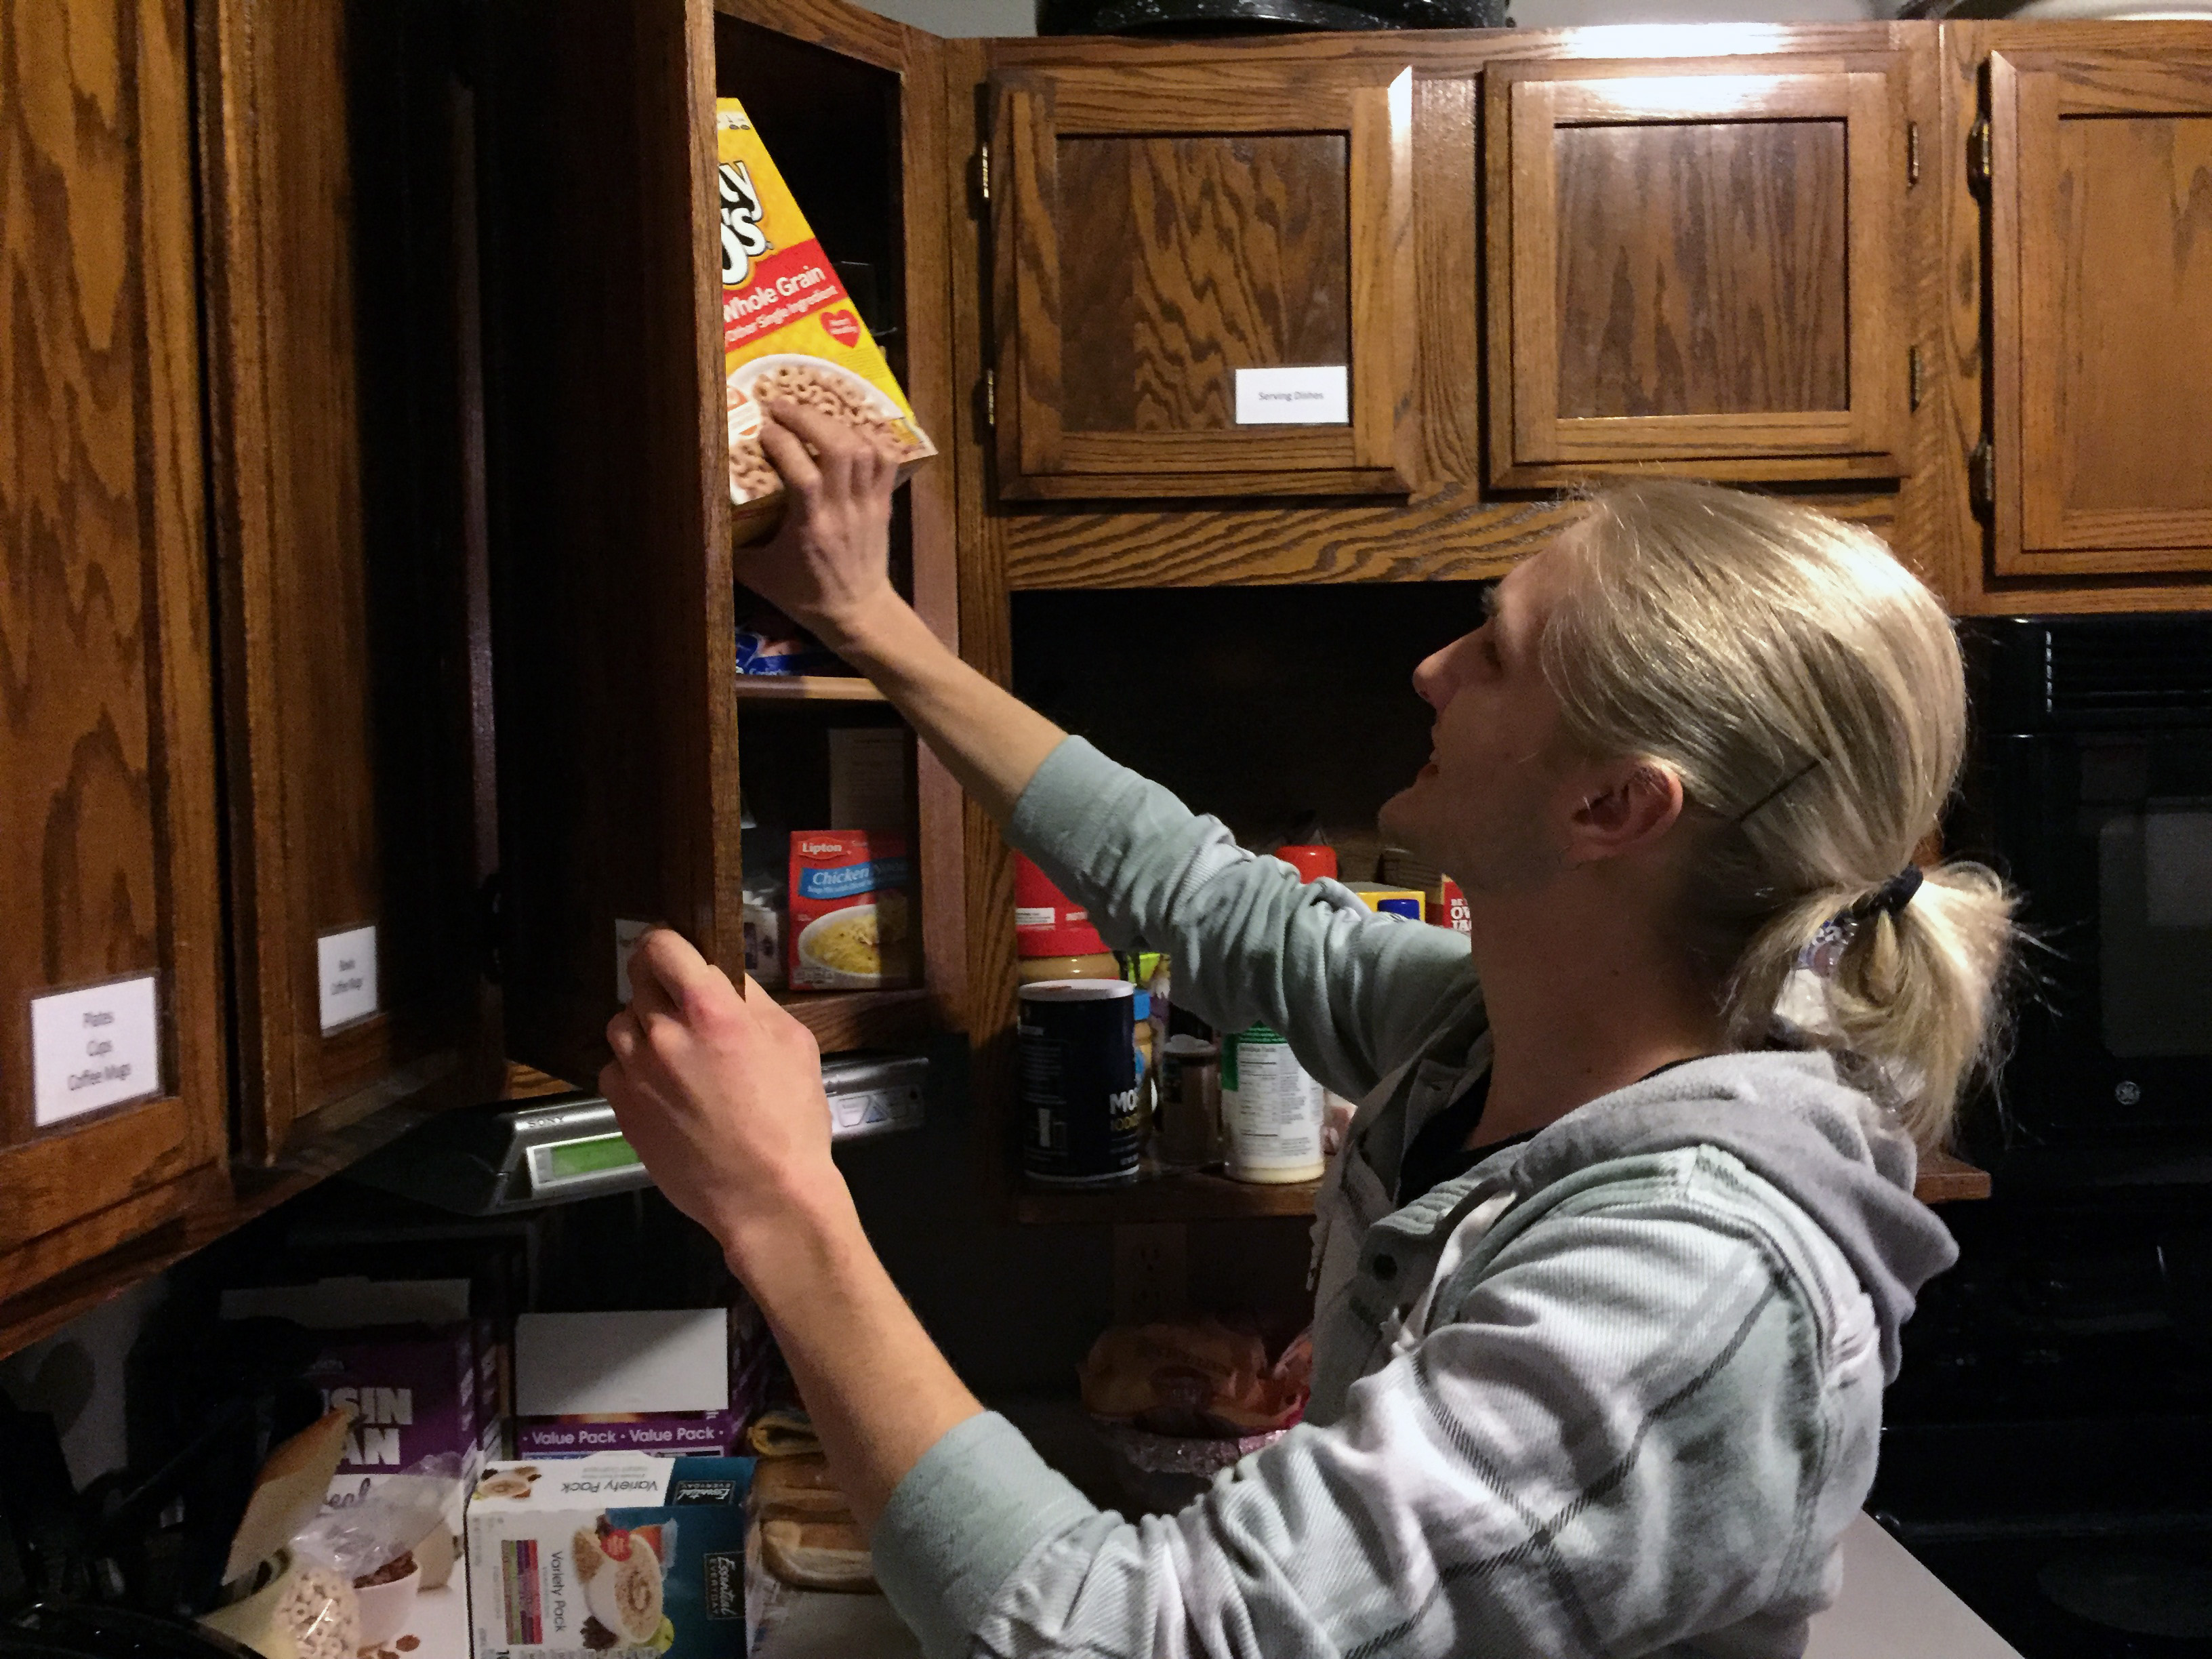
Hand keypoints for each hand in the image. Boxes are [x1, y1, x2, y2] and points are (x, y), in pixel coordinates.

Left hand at [598, 929, 843, 1261]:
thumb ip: (753, 1001)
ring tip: (677, 1054)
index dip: (667, 944)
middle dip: (661, 987)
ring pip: (621, 1024)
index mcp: (708, 1008)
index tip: (677, 955)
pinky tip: (666, 1090)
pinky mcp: (621, 1107)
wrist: (764, 1196)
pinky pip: (615, 1069)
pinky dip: (634, 1070)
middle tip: (686, 1009)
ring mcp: (634, 1072)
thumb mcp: (793, 1042)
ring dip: (644, 1028)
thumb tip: (726, 977)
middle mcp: (662, 1033)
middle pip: (638, 981)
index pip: (660, 944)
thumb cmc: (790, 1120)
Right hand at [738, 400, 905, 652]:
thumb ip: (733, 548)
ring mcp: (868, 504)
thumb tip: (703, 519)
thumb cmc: (806, 596)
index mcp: (810, 526)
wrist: (859, 614)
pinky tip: (849, 429)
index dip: (780, 441)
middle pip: (836, 447)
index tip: (762, 429)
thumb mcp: (760, 577)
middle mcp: (842, 509)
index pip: (799, 470)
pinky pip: (886, 459)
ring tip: (810, 414)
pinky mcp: (884, 504)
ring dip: (835, 422)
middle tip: (780, 407)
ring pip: (862, 448)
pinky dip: (870, 436)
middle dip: (807, 418)